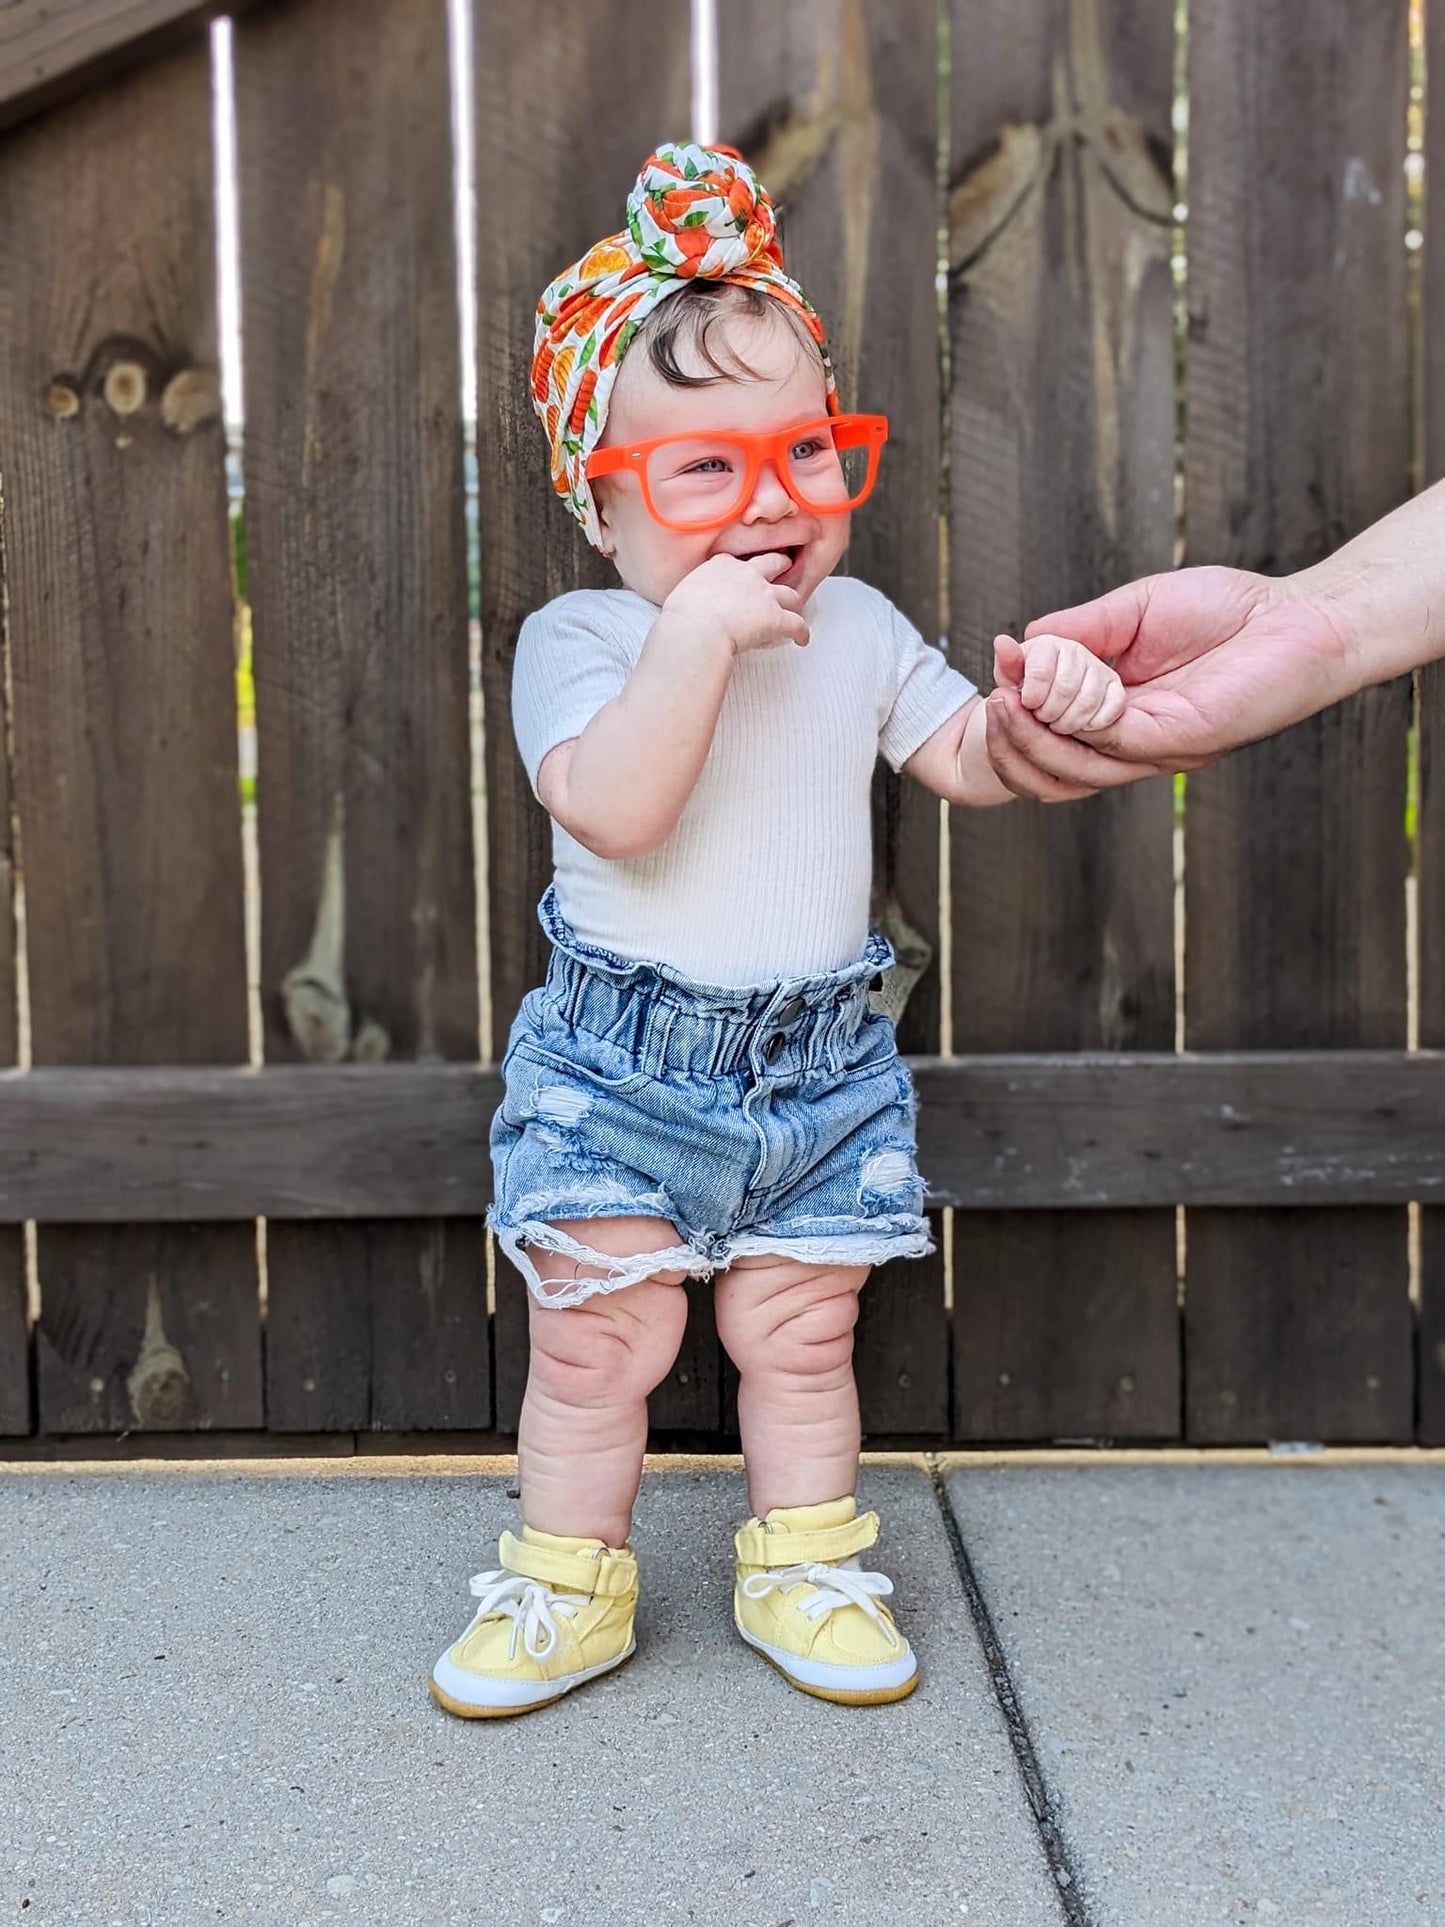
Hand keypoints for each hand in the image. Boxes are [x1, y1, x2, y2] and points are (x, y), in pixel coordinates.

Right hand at [661, 552, 809, 656]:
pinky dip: (802, 632)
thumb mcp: (682, 594)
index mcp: (722, 566)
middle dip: (780, 565)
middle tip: (783, 567)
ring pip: (790, 594)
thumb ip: (693, 594)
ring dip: (793, 602)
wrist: (697, 629)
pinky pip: (797, 624)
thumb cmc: (683, 616)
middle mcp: (747, 575)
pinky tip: (802, 639)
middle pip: (772, 564)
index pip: (736, 561)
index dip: (741, 568)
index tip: (741, 574)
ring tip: (794, 609)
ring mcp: (765, 595)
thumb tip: (689, 605)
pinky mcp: (777, 618)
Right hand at [984, 566, 1349, 800]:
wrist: (1300, 616)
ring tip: (1004, 705)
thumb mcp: (1133, 609)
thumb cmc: (1227, 610)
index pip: (1050, 732)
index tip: (997, 660)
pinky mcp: (1179, 743)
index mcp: (1116, 712)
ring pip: (1074, 769)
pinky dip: (1075, 725)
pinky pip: (1112, 745)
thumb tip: (1021, 643)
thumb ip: (1080, 630)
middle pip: (1052, 770)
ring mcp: (1154, 748)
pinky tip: (1052, 698)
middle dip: (1010, 741)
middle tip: (991, 702)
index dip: (1015, 706)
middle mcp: (1131, 740)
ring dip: (1031, 741)